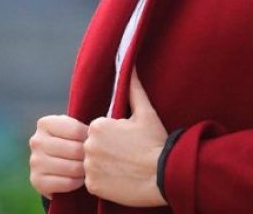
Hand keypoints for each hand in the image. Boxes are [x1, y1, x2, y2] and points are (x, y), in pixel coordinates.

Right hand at [29, 114, 88, 197]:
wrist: (53, 167)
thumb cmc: (69, 142)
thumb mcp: (73, 129)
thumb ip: (84, 128)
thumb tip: (96, 134)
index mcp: (45, 123)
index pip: (76, 130)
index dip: (90, 138)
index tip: (92, 142)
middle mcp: (36, 141)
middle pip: (75, 150)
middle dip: (88, 156)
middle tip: (94, 159)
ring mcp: (35, 162)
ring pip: (72, 168)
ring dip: (84, 170)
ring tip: (88, 168)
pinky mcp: (37, 181)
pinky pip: (67, 183)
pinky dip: (77, 182)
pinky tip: (79, 178)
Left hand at [82, 67, 168, 205]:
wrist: (163, 175)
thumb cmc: (155, 143)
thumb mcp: (146, 113)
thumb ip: (133, 89)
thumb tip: (129, 66)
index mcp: (98, 126)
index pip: (99, 129)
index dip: (114, 134)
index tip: (129, 141)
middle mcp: (88, 146)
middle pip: (93, 145)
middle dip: (107, 149)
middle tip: (128, 154)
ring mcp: (89, 167)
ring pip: (92, 163)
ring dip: (104, 164)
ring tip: (125, 166)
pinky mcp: (92, 186)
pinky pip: (94, 180)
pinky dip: (104, 180)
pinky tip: (120, 177)